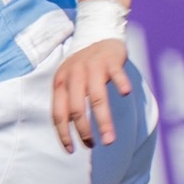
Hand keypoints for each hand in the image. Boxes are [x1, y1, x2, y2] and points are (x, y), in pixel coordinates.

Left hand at [51, 38, 131, 152]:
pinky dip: (120, 84)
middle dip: (84, 132)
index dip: (63, 133)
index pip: (58, 113)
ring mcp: (93, 67)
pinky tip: (125, 94)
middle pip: (77, 109)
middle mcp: (74, 74)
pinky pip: (116, 74)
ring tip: (110, 140)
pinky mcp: (110, 60)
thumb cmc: (82, 66)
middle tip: (92, 146)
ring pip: (97, 98)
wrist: (97, 33)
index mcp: (60, 81)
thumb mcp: (67, 81)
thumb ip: (66, 102)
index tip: (70, 150)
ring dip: (103, 121)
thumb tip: (68, 133)